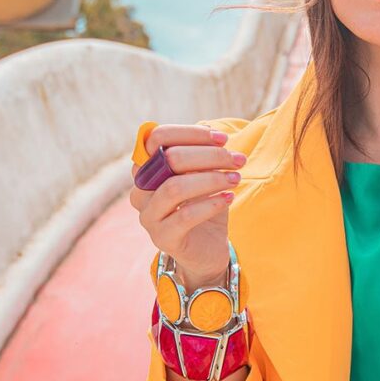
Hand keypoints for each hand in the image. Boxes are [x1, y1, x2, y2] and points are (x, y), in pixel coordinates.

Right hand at [129, 124, 246, 288]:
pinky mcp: (162, 238)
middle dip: (209, 156)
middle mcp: (141, 190)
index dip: (191, 133)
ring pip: (175, 187)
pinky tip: (229, 198)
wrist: (208, 249)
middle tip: (238, 160)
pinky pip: (185, 215)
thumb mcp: (205, 176)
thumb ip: (202, 156)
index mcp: (147, 169)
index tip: (224, 139)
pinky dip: (211, 203)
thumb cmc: (205, 206)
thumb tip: (212, 131)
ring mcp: (148, 216)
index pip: (157, 138)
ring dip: (211, 179)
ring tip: (236, 178)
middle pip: (169, 159)